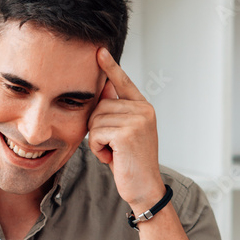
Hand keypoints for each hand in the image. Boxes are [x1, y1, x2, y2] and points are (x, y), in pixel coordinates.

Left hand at [87, 47, 165, 212]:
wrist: (144, 188)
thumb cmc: (129, 162)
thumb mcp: (123, 133)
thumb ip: (115, 111)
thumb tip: (102, 85)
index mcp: (143, 107)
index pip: (123, 82)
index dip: (110, 66)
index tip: (99, 50)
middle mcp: (143, 110)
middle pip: (100, 105)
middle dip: (97, 128)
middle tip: (112, 146)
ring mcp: (137, 120)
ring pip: (96, 120)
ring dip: (97, 140)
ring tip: (114, 153)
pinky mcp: (128, 133)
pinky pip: (96, 133)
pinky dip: (98, 149)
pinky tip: (112, 158)